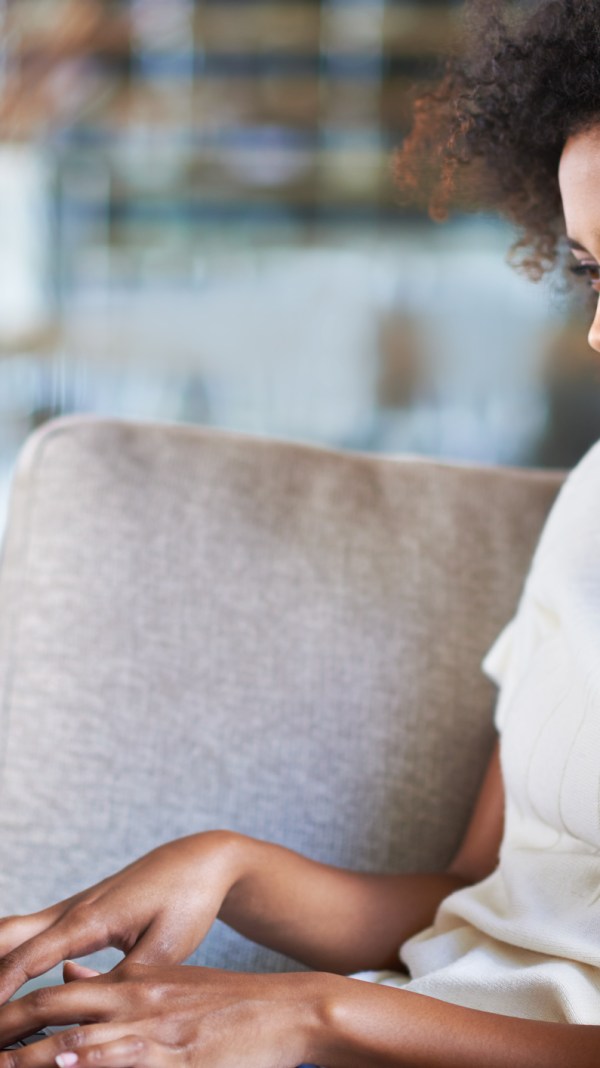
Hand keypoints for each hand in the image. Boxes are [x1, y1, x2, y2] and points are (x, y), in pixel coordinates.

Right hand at [0, 833, 242, 1004]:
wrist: (199, 862)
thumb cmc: (186, 900)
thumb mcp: (162, 950)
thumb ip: (120, 984)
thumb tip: (84, 1020)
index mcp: (87, 921)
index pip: (26, 960)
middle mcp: (70, 911)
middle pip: (5, 936)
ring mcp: (70, 910)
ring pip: (13, 932)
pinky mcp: (77, 916)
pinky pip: (31, 936)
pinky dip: (12, 957)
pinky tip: (9, 987)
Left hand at [0, 962, 326, 1067]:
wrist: (285, 1008)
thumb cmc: (226, 1002)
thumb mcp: (169, 981)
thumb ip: (117, 984)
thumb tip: (70, 978)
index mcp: (132, 981)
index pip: (56, 994)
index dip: (13, 1011)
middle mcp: (136, 998)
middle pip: (55, 1009)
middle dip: (8, 1028)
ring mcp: (156, 1028)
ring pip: (80, 1040)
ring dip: (33, 1057)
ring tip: (0, 1064)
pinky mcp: (181, 1057)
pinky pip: (129, 1060)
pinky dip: (93, 1063)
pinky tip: (67, 1063)